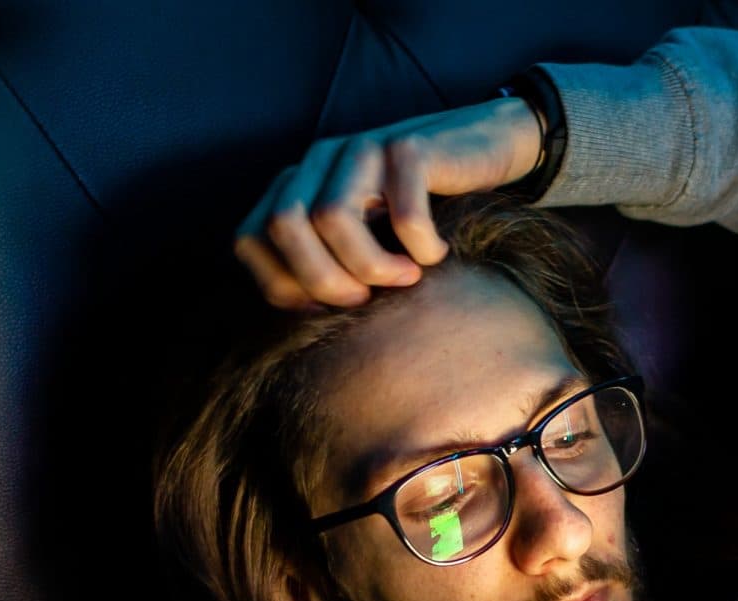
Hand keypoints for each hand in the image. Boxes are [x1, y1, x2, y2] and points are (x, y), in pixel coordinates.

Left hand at [231, 96, 544, 311]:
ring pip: (331, 217)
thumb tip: (309, 318)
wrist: (488, 147)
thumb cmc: (425, 208)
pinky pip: (402, 214)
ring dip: (372, 266)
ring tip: (407, 278)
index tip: (329, 307)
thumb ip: (328, 263)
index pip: (249, 239)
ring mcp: (363, 147)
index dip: (282, 285)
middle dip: (323, 280)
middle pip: (282, 225)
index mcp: (300, 183)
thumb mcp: (367, 237)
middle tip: (367, 300)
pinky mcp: (410, 147)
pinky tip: (438, 252)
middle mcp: (321, 159)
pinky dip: (422, 248)